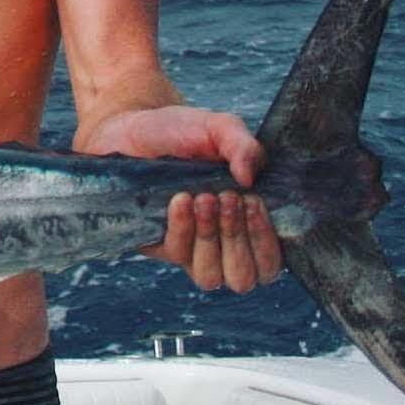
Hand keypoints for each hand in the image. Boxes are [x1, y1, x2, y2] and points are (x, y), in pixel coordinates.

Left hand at [86, 105, 281, 292]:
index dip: (266, 242)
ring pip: (209, 277)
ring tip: (202, 197)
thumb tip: (249, 178)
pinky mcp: (156, 243)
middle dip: (238, 239)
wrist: (134, 126)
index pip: (270, 264)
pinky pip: (176, 254)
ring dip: (211, 237)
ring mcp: (188, 247)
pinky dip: (182, 227)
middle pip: (244, 278)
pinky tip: (180, 199)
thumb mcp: (220, 128)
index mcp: (248, 225)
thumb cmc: (183, 131)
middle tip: (228, 197)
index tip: (252, 201)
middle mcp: (221, 244)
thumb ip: (244, 147)